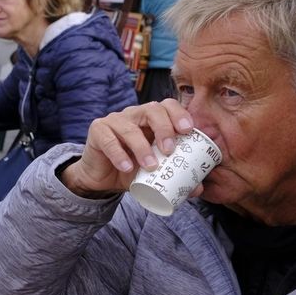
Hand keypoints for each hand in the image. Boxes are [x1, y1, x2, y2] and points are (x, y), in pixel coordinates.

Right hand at [59, 100, 194, 197]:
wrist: (102, 180)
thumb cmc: (131, 170)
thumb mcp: (155, 173)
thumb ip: (176, 177)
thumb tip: (197, 188)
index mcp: (151, 119)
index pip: (167, 106)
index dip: (179, 114)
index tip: (188, 131)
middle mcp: (134, 115)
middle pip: (152, 109)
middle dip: (164, 128)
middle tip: (170, 150)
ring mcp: (114, 121)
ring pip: (130, 127)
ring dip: (142, 147)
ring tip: (150, 166)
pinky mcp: (98, 130)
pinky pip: (108, 139)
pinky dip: (119, 154)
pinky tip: (126, 168)